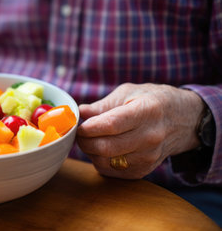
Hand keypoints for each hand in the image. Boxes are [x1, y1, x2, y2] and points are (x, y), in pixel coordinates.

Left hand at [77, 83, 203, 178]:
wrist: (185, 120)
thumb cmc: (153, 101)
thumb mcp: (129, 93)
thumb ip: (102, 105)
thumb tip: (79, 112)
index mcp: (147, 112)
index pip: (111, 125)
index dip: (89, 127)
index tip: (80, 125)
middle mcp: (150, 137)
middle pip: (106, 147)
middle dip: (84, 141)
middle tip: (80, 133)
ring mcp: (148, 157)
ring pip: (106, 162)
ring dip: (90, 152)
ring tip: (91, 139)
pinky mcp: (143, 171)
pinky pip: (111, 171)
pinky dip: (99, 161)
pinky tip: (102, 149)